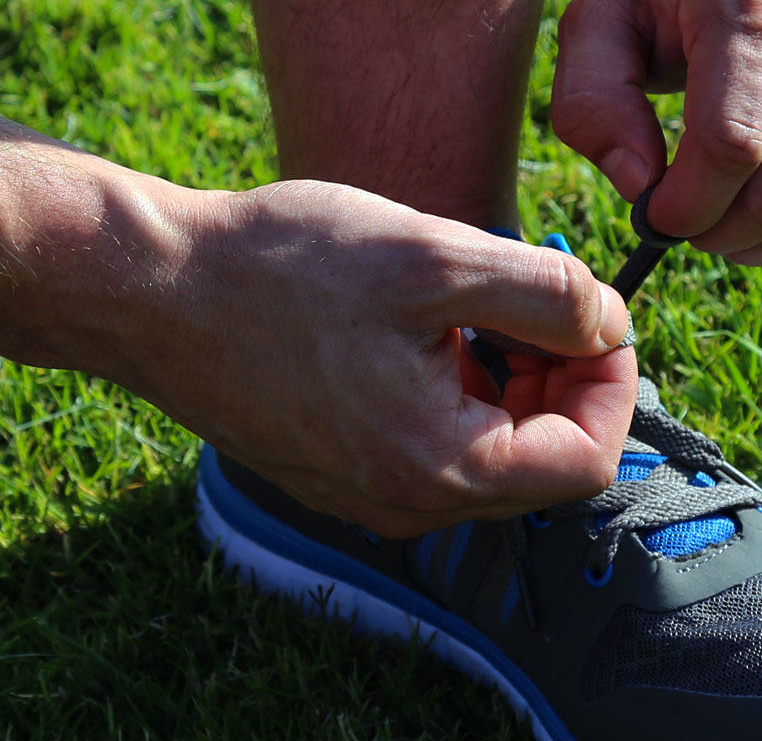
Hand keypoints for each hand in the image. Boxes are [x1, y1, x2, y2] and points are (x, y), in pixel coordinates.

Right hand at [134, 180, 636, 536]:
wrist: (148, 287)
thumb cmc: (283, 268)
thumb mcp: (439, 257)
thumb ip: (547, 294)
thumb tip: (612, 322)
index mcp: (438, 468)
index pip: (585, 460)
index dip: (613, 382)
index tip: (597, 312)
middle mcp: (406, 503)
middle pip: (544, 462)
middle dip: (565, 377)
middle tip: (544, 296)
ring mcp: (368, 492)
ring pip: (493, 450)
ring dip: (516, 377)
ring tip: (480, 299)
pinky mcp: (339, 467)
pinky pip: (438, 443)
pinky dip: (462, 385)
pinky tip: (431, 320)